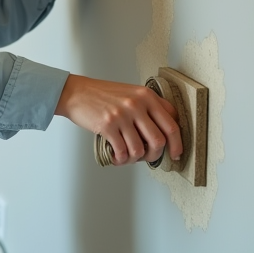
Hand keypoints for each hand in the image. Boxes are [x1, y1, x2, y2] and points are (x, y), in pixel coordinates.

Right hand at [54, 74, 182, 164]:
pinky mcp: (108, 126)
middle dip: (156, 155)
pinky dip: (120, 159)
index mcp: (147, 96)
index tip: (175, 153)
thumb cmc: (103, 95)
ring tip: (128, 157)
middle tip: (151, 158)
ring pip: (140, 149)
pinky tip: (116, 157)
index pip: (172, 124)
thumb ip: (150, 107)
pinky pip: (122, 151)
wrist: (76, 92)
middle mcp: (137, 104)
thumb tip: (166, 132)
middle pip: (159, 140)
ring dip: (135, 159)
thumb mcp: (131, 93)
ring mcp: (122, 115)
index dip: (177, 143)